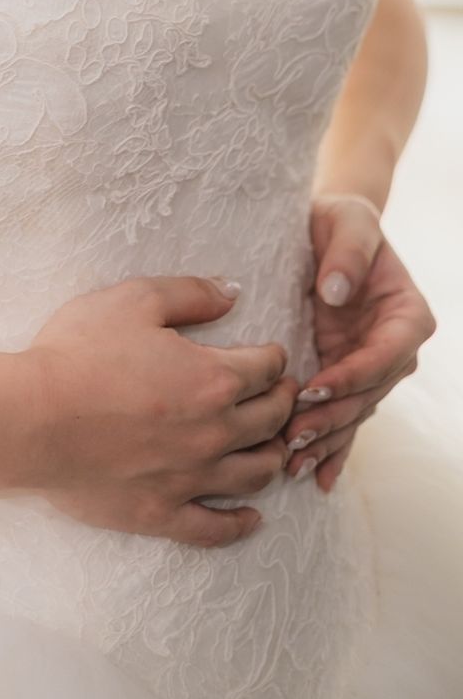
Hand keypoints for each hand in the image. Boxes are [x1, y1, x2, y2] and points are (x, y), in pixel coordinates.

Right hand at [17, 276, 297, 548]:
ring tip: (272, 445)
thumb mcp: (131, 300)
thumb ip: (190, 293)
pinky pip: (216, 528)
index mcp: (213, 379)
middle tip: (280, 393)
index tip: (270, 355)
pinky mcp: (162, 512)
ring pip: (256, 474)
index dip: (273, 357)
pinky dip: (241, 524)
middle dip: (282, 401)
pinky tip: (252, 518)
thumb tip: (233, 291)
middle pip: (272, 420)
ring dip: (272, 456)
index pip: (266, 367)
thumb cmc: (77, 353)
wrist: (31, 418)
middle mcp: (215, 432)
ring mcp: (191, 478)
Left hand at [283, 197, 436, 490]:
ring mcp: (371, 365)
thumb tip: (335, 292)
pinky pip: (343, 415)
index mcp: (406, 316)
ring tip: (292, 464)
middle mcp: (394, 347)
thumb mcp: (345, 223)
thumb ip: (346, 254)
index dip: (351, 376)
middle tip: (292, 439)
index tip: (314, 389)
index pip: (383, 355)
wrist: (328, 229)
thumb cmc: (339, 220)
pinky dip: (330, 446)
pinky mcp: (346, 374)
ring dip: (325, 439)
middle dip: (331, 419)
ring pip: (353, 412)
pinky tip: (315, 478)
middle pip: (367, 393)